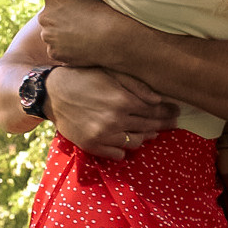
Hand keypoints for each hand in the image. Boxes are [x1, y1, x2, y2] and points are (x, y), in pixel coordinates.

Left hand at [39, 0, 134, 67]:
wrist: (111, 38)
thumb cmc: (103, 12)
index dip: (64, 0)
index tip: (74, 6)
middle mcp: (45, 17)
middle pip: (49, 17)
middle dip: (59, 19)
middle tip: (78, 23)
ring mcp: (48, 36)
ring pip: (51, 35)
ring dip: (61, 35)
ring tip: (80, 37)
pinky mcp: (53, 53)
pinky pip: (56, 50)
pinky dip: (65, 50)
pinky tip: (79, 47)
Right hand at [44, 66, 179, 159]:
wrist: (51, 93)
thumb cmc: (82, 77)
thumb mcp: (109, 73)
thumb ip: (136, 85)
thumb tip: (159, 99)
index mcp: (122, 100)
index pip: (154, 110)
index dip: (168, 111)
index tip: (176, 111)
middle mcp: (115, 120)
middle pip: (149, 126)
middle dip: (163, 124)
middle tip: (173, 123)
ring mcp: (103, 135)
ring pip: (136, 142)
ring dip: (146, 136)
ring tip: (151, 132)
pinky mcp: (92, 146)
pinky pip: (118, 154)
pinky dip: (125, 149)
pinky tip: (127, 140)